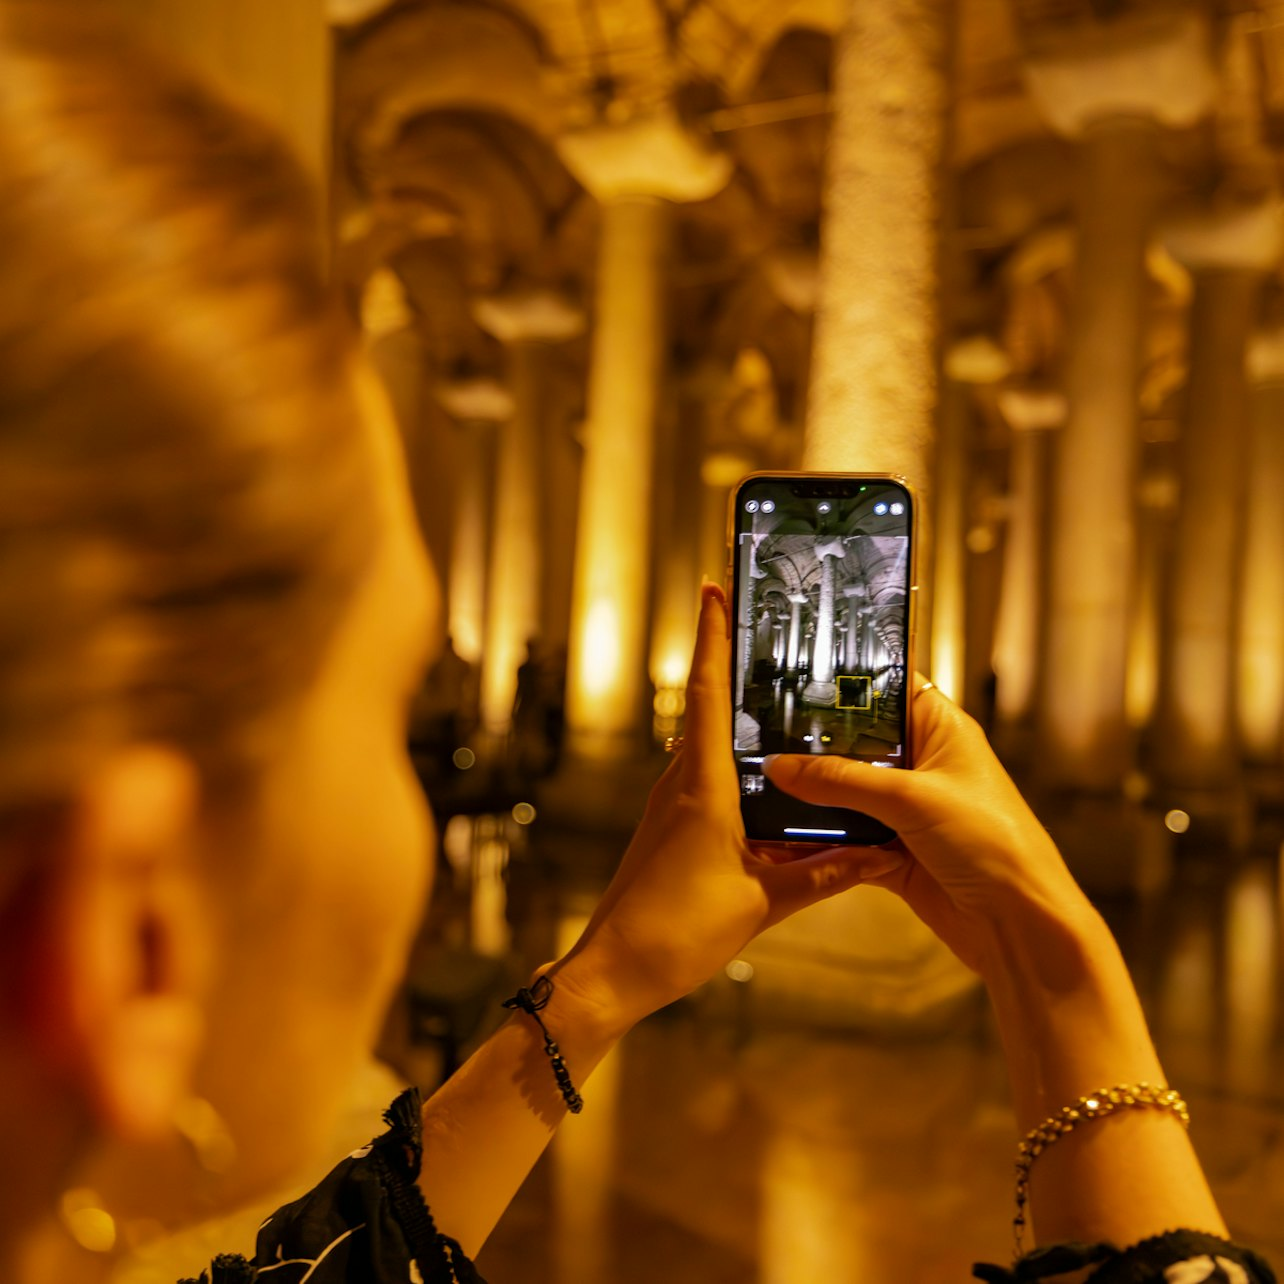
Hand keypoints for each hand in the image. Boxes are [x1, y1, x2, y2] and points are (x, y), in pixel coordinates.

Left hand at [554, 584, 906, 1030]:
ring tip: (780, 697)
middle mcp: (679, 783)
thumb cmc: (677, 933)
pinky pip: (705, 780)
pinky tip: (767, 779)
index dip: (712, 637)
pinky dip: (734, 765)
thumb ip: (821, 873)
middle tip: (768, 631)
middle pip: (709, 708)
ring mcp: (669, 805)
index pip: (709, 693)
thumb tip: (876, 853)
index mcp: (700, 786)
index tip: (713, 589)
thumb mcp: (762, 903)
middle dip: (733, 665)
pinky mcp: (669, 828)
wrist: (614, 971)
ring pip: (708, 746)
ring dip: (736, 717)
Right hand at [764, 680, 1098, 977]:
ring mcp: (906, 811)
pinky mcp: (893, 853)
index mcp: (940, 731)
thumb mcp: (911, 799)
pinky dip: (817, 840)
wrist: (1019, 926)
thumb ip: (841, 780)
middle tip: (761, 733)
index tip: (794, 676)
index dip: (847, 681)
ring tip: (759, 782)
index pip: (888, 689)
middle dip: (813, 743)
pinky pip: (844, 839)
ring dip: (811, 795)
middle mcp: (922, 766)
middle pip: (856, 743)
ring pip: (845, 793)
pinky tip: (781, 835)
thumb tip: (781, 766)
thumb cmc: (993, 844)